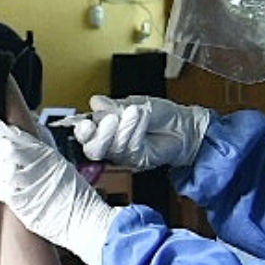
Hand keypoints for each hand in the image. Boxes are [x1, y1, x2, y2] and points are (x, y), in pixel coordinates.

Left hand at [0, 112, 116, 264]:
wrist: (85, 220)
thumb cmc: (73, 194)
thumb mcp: (57, 163)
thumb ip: (35, 150)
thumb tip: (14, 136)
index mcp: (43, 150)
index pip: (9, 131)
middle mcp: (34, 163)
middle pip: (0, 147)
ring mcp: (27, 182)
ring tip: (14, 180)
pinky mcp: (21, 201)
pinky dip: (3, 192)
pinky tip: (16, 195)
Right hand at [69, 95, 211, 170]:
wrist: (184, 126)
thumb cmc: (160, 114)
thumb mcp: (135, 103)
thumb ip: (114, 106)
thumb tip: (95, 102)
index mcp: (104, 126)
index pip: (85, 134)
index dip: (81, 131)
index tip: (87, 122)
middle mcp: (111, 143)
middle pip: (92, 150)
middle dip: (98, 136)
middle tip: (109, 119)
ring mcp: (124, 154)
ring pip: (112, 148)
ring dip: (123, 128)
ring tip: (134, 112)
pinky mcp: (138, 161)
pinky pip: (130, 149)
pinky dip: (135, 130)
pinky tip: (141, 118)